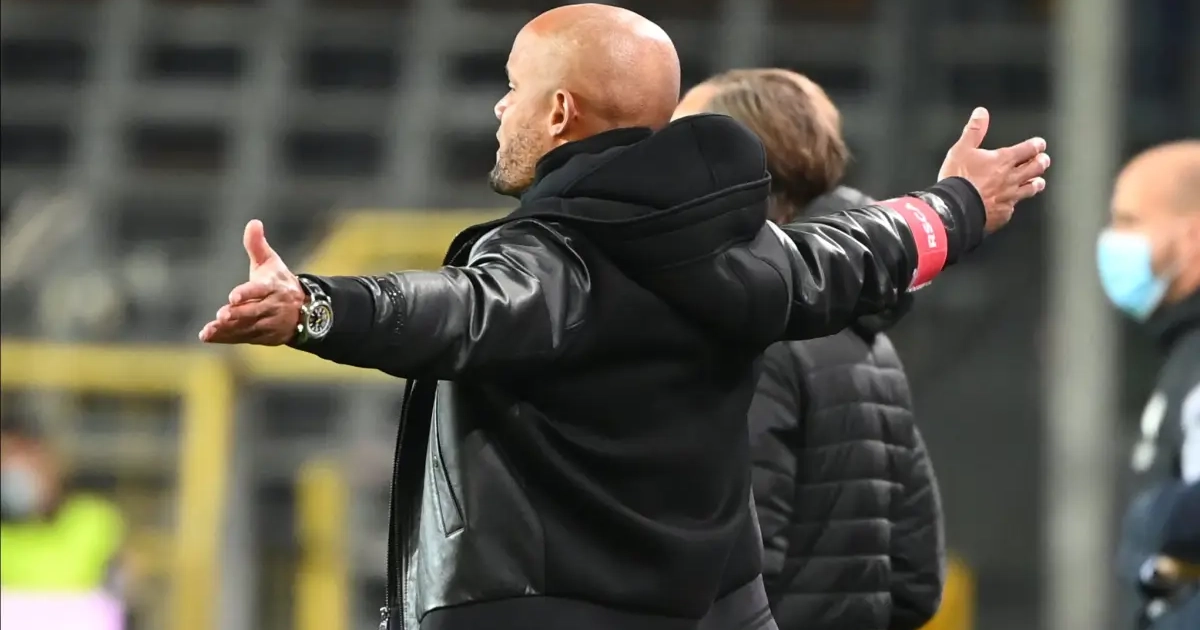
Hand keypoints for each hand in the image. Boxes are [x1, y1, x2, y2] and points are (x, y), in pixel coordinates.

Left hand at [198, 219, 304, 344]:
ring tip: (210, 330)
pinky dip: (226, 337)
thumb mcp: (271, 263)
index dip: (247, 293)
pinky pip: (244, 337)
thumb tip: (253, 222)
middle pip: (255, 311)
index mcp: (274, 286)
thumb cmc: (280, 282)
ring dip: (228, 329)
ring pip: (248, 327)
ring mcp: (269, 323)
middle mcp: (273, 306)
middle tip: (221, 315)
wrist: (306, 311)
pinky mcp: (264, 336)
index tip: (233, 296)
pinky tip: (209, 336)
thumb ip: (257, 245)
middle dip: (238, 314)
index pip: (261, 290)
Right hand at [938, 107, 1050, 232]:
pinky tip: (1011, 204)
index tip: (1040, 144)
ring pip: (1031, 189)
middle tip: (1043, 160)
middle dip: (1041, 162)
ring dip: (1036, 183)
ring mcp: (1010, 197)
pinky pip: (1013, 207)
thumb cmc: (958, 178)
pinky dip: (1013, 204)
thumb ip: (974, 131)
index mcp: (1003, 160)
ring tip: (1038, 182)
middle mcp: (1011, 178)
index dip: (1036, 145)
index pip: (1028, 149)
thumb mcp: (961, 149)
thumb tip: (981, 112)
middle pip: (1035, 168)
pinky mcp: (1004, 213)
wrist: (955, 208)